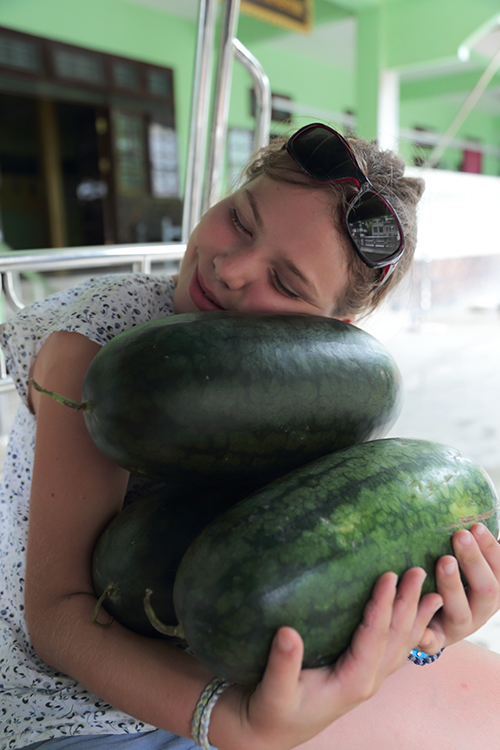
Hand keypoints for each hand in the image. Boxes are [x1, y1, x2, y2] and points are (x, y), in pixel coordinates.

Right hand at [224, 567, 441, 749]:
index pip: (375, 637)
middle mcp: (367, 680)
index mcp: (351, 682)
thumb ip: (282, 664)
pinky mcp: (362, 673)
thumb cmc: (270, 710)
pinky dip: (408, 630)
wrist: (271, 732)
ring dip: (416, 617)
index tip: (389, 575)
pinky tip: (414, 616)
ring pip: (400, 645)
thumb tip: (287, 632)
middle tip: (419, 571)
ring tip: (433, 593)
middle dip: (409, 604)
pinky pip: (392, 649)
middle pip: (396, 638)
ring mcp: (368, 678)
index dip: (383, 606)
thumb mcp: (273, 692)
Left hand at [416, 523, 499, 654]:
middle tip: (460, 535)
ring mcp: (459, 627)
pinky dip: (427, 637)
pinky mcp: (436, 640)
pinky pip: (432, 642)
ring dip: (453, 586)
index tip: (476, 525)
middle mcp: (481, 609)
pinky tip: (420, 629)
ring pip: (460, 612)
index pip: (499, 569)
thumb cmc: (455, 582)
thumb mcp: (470, 567)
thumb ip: (471, 544)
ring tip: (443, 561)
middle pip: (486, 589)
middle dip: (474, 561)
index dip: (491, 548)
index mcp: (493, 589)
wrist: (438, 624)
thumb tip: (473, 515)